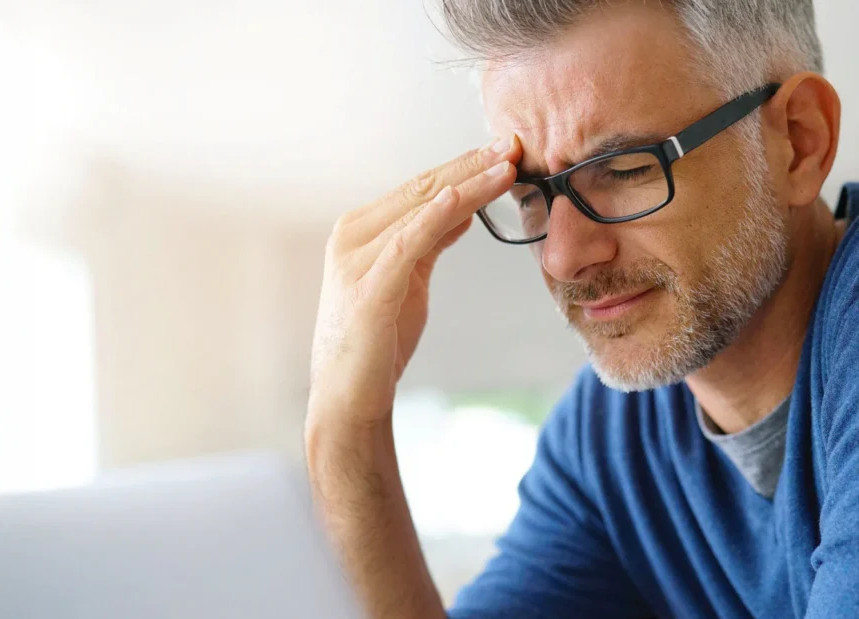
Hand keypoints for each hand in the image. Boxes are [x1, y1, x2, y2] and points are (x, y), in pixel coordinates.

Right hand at [307, 134, 521, 427]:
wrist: (347, 396)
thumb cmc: (378, 339)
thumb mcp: (409, 278)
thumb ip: (430, 239)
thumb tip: (463, 202)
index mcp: (359, 230)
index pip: (419, 187)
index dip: (462, 166)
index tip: (503, 149)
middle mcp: (352, 236)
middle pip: (421, 190)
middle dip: (470, 165)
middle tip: (512, 144)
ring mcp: (355, 261)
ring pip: (420, 210)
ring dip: (467, 185)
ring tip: (505, 166)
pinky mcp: (367, 290)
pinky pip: (406, 245)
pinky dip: (432, 218)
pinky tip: (459, 198)